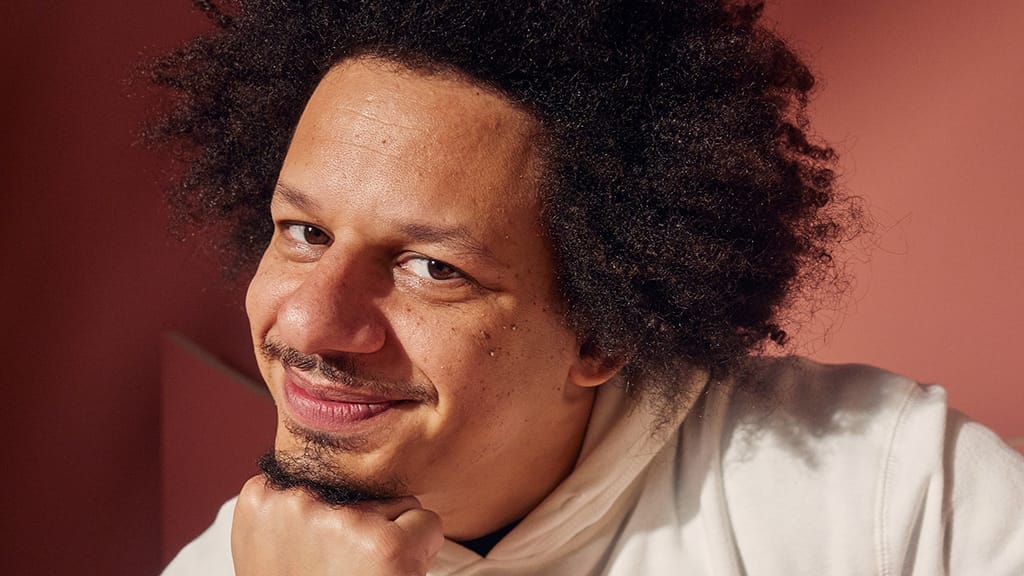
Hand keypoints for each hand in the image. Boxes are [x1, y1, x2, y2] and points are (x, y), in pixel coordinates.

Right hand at [231, 475, 444, 575]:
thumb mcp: (276, 548)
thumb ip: (294, 512)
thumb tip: (322, 478)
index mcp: (261, 498)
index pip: (322, 477)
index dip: (332, 517)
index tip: (318, 553)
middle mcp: (299, 501)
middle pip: (360, 486)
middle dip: (362, 523)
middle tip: (342, 570)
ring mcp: (344, 521)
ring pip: (395, 502)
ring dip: (388, 538)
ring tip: (361, 574)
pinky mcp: (387, 545)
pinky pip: (427, 524)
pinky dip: (421, 550)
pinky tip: (387, 574)